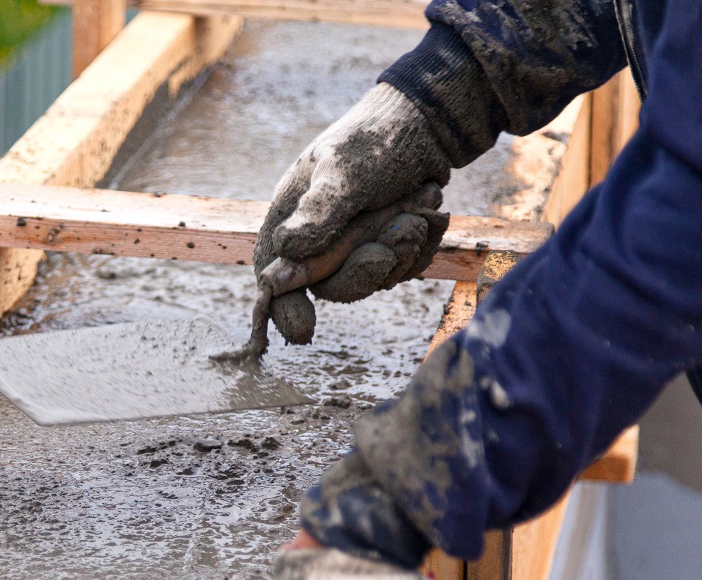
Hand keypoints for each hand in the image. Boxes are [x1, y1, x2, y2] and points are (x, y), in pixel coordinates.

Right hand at [255, 84, 452, 344]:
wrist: (426, 125)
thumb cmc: (373, 141)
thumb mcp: (343, 170)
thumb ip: (319, 212)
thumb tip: (285, 252)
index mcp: (291, 219)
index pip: (273, 274)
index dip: (284, 307)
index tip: (302, 332)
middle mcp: (317, 240)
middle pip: (331, 287)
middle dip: (367, 266)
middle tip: (400, 231)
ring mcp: (353, 249)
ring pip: (373, 280)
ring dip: (402, 248)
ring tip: (417, 209)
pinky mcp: (385, 250)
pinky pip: (402, 270)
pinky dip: (421, 247)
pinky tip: (428, 213)